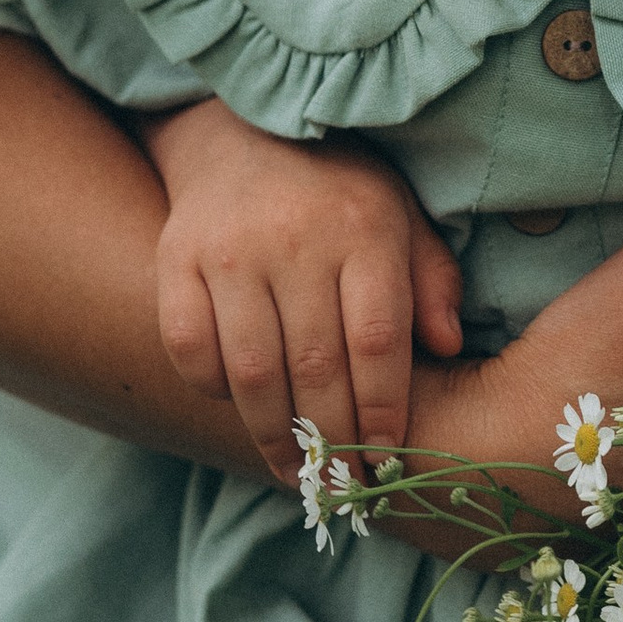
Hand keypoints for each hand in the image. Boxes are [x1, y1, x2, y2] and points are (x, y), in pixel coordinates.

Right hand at [141, 100, 462, 472]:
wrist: (240, 134)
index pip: (376, 342)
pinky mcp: (175, 259)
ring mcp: (228, 250)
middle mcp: (294, 239)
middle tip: (342, 487)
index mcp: (363, 230)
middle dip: (332, 441)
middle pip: (314, 367)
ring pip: (250, 371)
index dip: (380, 411)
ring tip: (295, 474)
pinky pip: (189, 348)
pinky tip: (241, 411)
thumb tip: (447, 346)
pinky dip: (214, 392)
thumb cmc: (338, 193)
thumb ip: (430, 280)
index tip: (385, 459)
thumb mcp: (401, 217)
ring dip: (274, 437)